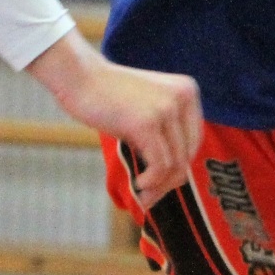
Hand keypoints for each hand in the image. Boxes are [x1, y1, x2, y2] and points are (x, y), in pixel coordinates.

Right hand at [30, 33, 201, 210]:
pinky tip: (139, 185)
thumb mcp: (147, 109)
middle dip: (170, 180)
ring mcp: (166, 109)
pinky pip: (160, 164)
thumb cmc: (108, 97)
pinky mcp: (147, 123)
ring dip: (159, 186)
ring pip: (174, 163)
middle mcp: (182, 98)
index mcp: (187, 91)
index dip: (179, 166)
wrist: (80, 78)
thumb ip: (165, 132)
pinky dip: (151, 181)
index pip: (194, 140)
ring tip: (143, 195)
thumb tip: (176, 178)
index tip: (163, 183)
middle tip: (150, 196)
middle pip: (187, 153)